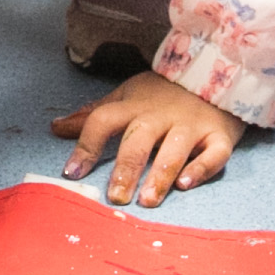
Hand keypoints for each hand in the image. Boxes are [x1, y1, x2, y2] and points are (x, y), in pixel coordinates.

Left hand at [52, 72, 240, 206]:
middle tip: (116, 197)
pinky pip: (214, 154)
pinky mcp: (219, 136)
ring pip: (175, 149)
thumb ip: (94, 114)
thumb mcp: (127, 96)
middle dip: (126, 168)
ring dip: (160, 175)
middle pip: (139, 139)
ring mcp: (192, 126)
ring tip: (147, 200)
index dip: (86, 145)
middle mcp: (162, 116)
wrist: (218, 74)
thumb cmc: (165, 92)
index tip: (71, 173)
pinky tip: (185, 185)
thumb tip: (55, 127)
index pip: (104, 120)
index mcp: (135, 106)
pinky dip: (200, 169)